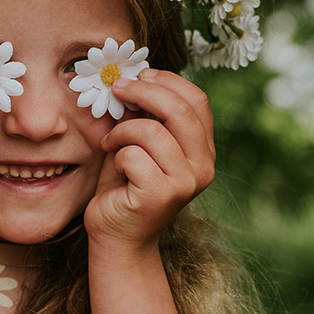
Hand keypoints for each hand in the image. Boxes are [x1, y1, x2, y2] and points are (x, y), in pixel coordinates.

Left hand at [84, 69, 215, 253]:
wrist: (118, 238)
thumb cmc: (126, 188)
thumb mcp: (141, 145)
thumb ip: (147, 117)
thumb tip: (134, 77)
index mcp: (203, 151)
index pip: (197, 101)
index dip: (167, 80)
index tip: (139, 75)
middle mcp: (203, 168)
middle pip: (179, 110)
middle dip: (143, 92)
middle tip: (116, 89)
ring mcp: (185, 184)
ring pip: (150, 131)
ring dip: (122, 132)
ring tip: (110, 144)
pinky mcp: (161, 196)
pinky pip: (133, 155)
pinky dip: (117, 157)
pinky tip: (116, 171)